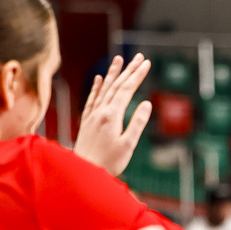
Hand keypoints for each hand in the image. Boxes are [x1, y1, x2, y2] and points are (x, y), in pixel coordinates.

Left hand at [72, 54, 152, 176]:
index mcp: (111, 115)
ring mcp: (92, 116)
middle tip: (139, 57)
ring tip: (119, 59)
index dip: (137, 75)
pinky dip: (96, 87)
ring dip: (112, 73)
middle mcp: (100, 111)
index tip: (146, 63)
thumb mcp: (128, 145)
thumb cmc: (108, 163)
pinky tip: (99, 79)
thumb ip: (137, 123)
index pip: (126, 89)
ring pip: (103, 89)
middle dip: (129, 70)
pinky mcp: (87, 122)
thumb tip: (146, 104)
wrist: (83, 172)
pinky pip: (92, 99)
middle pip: (116, 85)